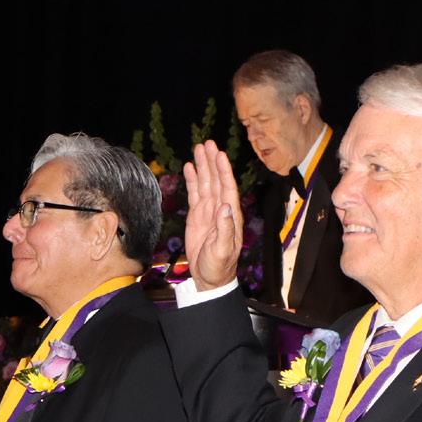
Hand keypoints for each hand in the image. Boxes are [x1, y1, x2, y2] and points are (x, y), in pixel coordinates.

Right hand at [182, 141, 243, 291]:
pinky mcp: (197, 216)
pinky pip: (195, 194)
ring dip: (203, 166)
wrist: (210, 277)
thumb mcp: (222, 250)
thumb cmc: (219, 266)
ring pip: (206, 184)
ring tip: (198, 149)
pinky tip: (190, 167)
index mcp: (230, 215)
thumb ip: (225, 229)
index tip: (219, 154)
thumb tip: (224, 207)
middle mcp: (221, 209)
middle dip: (212, 162)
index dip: (223, 170)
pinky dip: (193, 180)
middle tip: (206, 144)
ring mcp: (209, 211)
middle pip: (216, 180)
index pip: (227, 187)